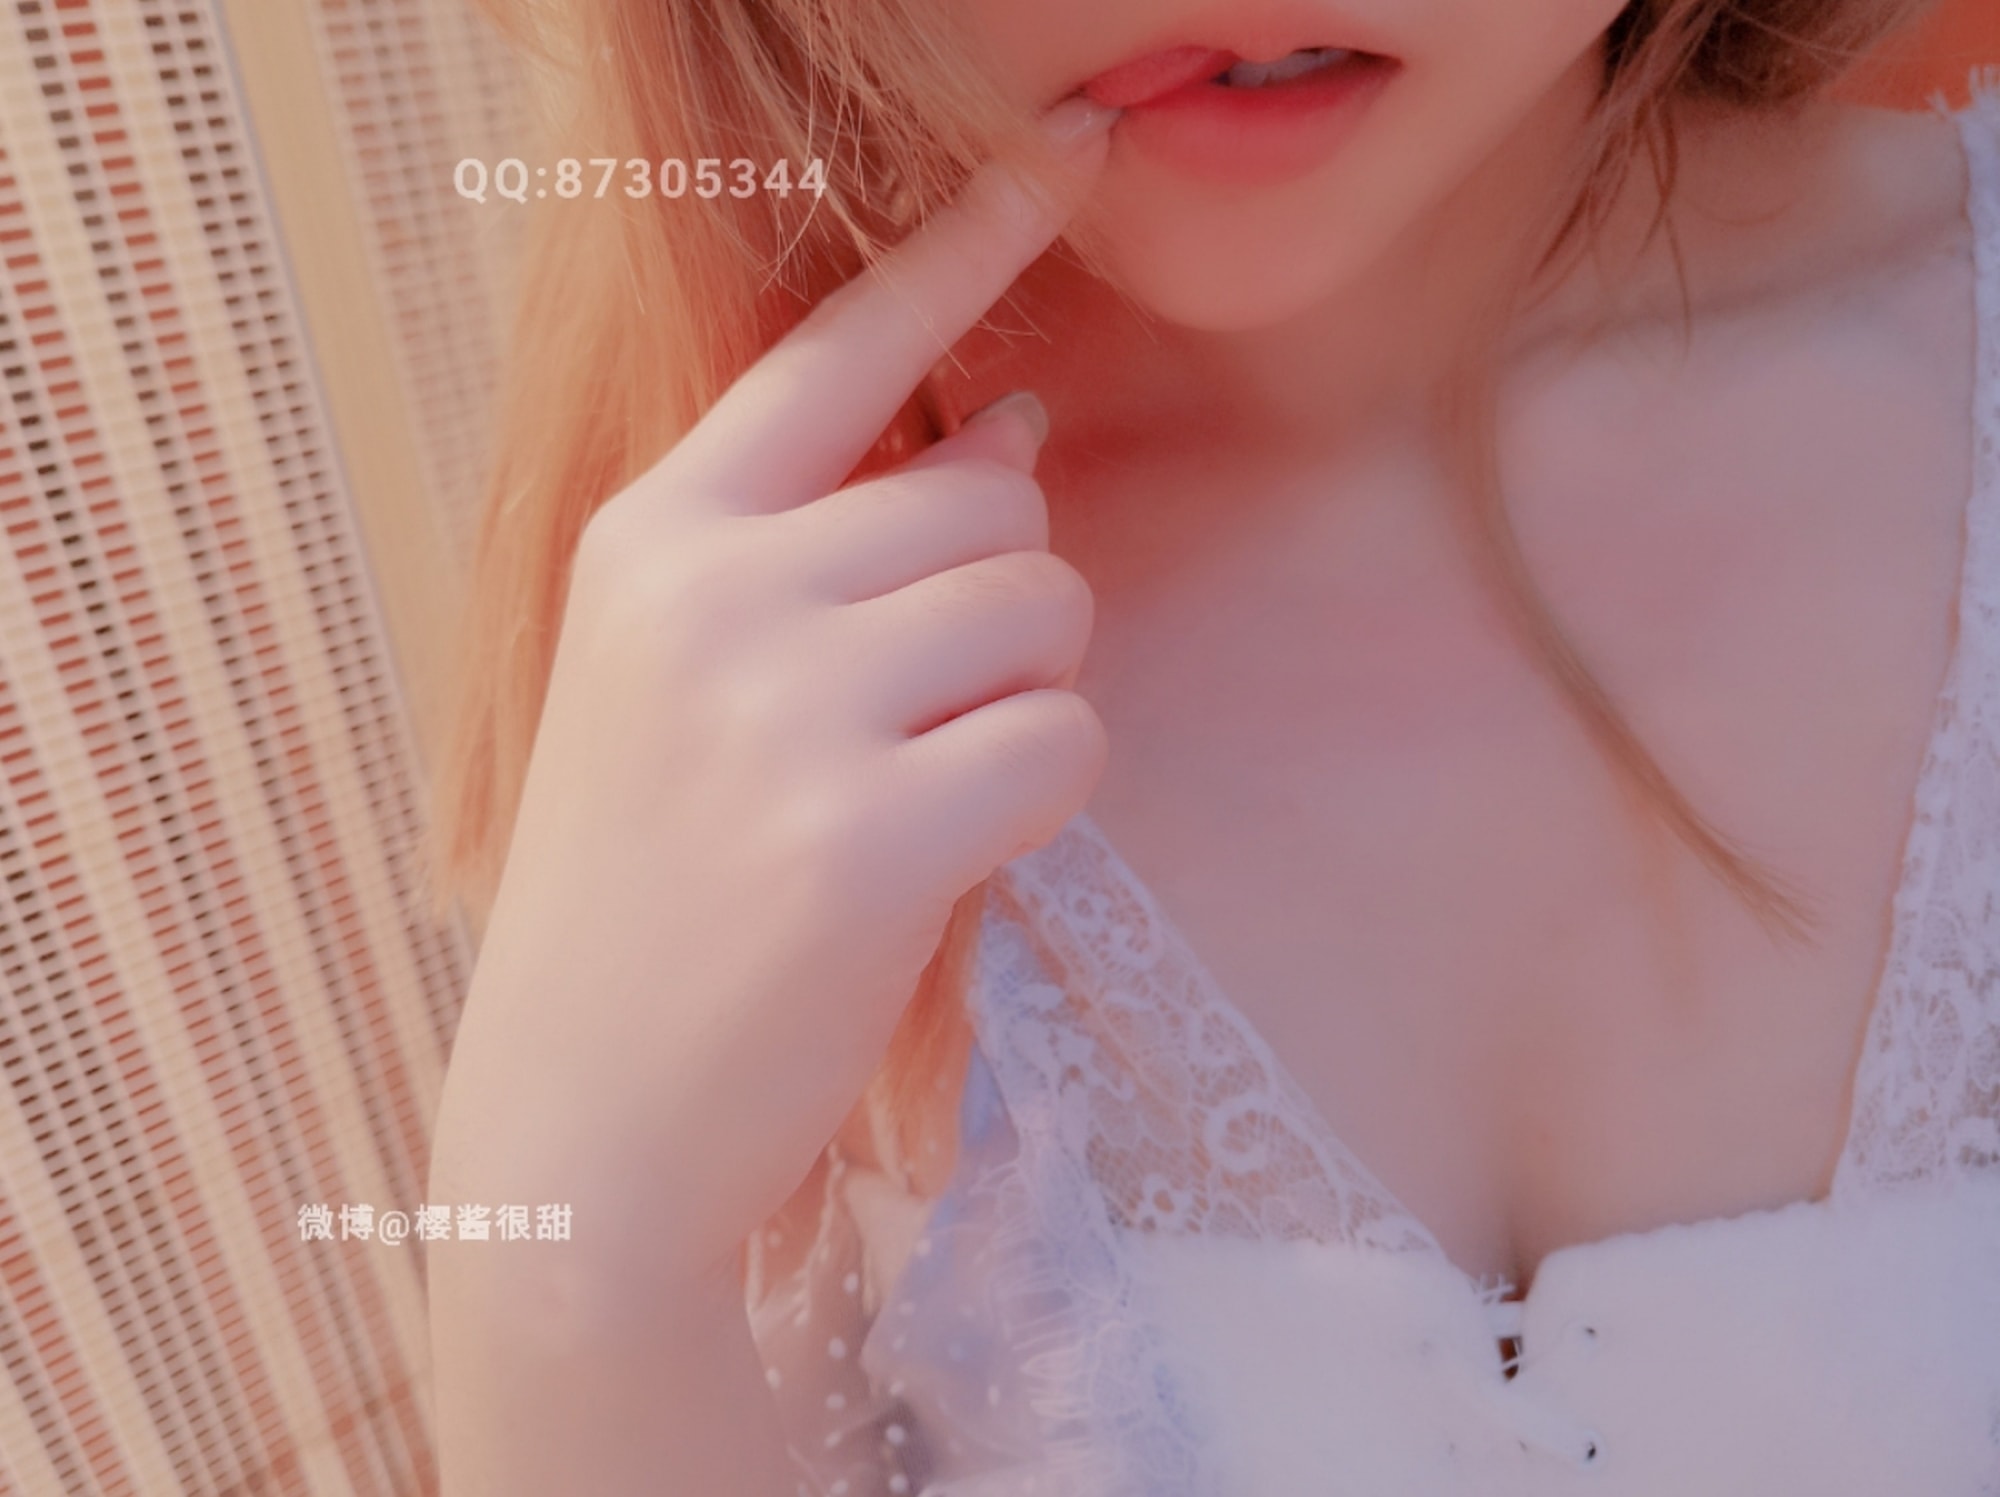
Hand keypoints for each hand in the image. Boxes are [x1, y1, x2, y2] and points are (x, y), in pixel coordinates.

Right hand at [428, 97, 1118, 1294]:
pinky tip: (946, 853)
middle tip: (922, 710)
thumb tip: (1013, 434)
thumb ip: (824, 549)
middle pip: (998, 498)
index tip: (1060, 157)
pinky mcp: (869, 832)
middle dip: (1004, 597)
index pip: (837, 354)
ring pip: (1047, 607)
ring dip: (1026, 695)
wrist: (580, 1122)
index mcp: (656, 539)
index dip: (961, 253)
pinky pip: (1066, 739)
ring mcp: (786, 708)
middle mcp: (714, 592)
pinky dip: (1040, 795)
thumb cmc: (645, 893)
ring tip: (921, 783)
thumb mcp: (679, 685)